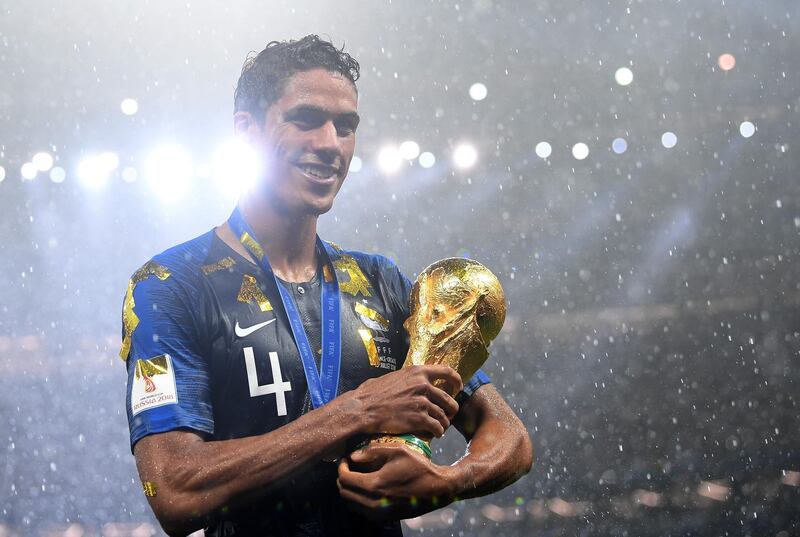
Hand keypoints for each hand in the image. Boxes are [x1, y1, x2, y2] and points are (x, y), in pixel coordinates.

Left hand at [337, 443, 455, 520]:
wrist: (438, 489)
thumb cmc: (419, 467)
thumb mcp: (397, 451)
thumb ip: (372, 451)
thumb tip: (353, 455)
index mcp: (374, 485)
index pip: (344, 478)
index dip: (341, 467)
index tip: (345, 460)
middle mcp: (373, 503)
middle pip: (344, 493)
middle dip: (342, 478)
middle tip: (349, 467)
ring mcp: (379, 513)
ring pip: (351, 504)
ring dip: (349, 490)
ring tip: (357, 476)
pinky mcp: (385, 517)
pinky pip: (362, 510)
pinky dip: (358, 499)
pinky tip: (367, 487)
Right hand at [348, 365, 461, 437]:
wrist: (363, 408)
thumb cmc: (373, 393)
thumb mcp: (394, 377)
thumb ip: (409, 379)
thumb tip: (416, 380)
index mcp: (418, 372)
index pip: (447, 371)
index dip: (456, 380)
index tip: (458, 387)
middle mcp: (423, 385)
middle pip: (449, 399)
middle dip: (451, 410)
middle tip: (448, 415)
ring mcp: (422, 402)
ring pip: (444, 415)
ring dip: (444, 423)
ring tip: (439, 427)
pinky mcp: (419, 418)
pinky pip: (437, 427)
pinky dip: (438, 432)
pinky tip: (434, 434)